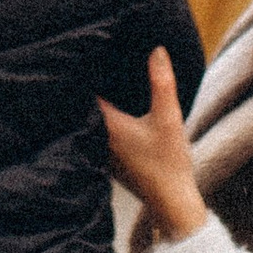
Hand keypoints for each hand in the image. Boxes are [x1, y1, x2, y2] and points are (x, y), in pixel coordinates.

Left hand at [99, 48, 207, 244]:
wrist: (172, 202)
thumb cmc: (169, 162)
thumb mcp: (168, 117)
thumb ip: (162, 82)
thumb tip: (157, 49)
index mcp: (106, 125)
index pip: (82, 93)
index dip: (81, 73)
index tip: (81, 53)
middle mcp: (97, 138)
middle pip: (82, 105)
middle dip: (85, 86)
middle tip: (86, 60)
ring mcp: (102, 152)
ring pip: (91, 120)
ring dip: (93, 104)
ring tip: (96, 80)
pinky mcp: (110, 160)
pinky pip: (99, 132)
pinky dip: (102, 119)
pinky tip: (113, 110)